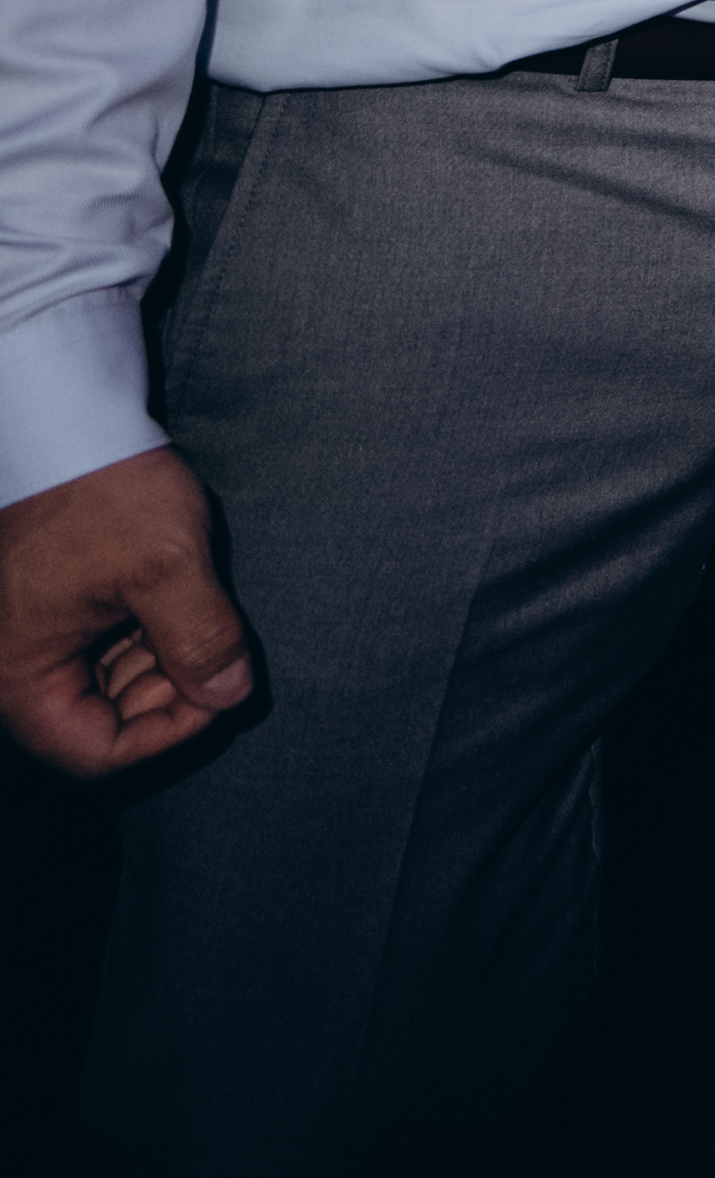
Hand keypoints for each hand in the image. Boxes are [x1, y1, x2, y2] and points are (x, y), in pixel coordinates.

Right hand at [0, 446, 257, 776]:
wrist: (69, 424)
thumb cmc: (103, 490)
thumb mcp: (167, 564)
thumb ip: (201, 638)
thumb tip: (230, 695)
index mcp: (20, 675)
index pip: (94, 753)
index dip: (166, 734)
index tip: (218, 691)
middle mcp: (18, 667)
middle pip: (104, 724)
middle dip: (172, 694)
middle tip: (219, 650)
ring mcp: (39, 640)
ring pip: (112, 688)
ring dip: (167, 664)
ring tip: (200, 613)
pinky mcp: (60, 613)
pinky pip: (108, 651)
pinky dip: (154, 638)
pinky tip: (184, 601)